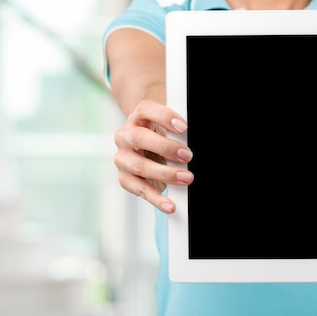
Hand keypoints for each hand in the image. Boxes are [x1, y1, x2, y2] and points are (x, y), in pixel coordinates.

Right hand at [113, 99, 193, 213]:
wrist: (141, 147)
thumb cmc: (157, 133)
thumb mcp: (166, 125)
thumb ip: (178, 129)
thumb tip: (194, 140)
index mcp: (137, 117)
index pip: (146, 110)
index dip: (164, 117)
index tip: (183, 127)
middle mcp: (125, 136)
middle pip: (139, 138)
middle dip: (165, 147)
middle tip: (188, 155)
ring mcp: (122, 157)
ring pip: (139, 166)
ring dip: (164, 174)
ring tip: (186, 178)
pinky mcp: (124, 178)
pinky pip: (139, 189)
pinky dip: (156, 198)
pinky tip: (169, 204)